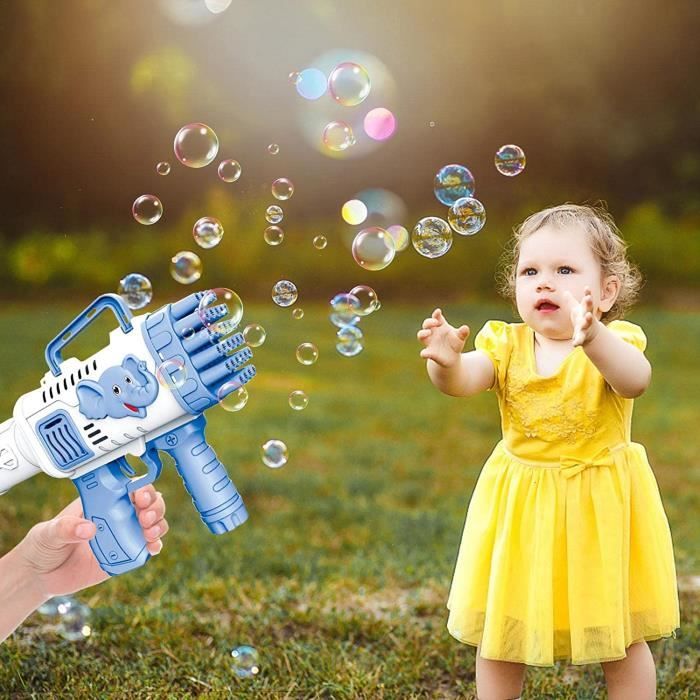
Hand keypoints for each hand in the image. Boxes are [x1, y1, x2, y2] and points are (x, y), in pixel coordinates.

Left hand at [16, 485, 167, 600]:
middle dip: (155, 506)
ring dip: (158, 525)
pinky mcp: (124, 556)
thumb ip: (66, 527)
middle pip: (149, 503)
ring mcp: (123, 536)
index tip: (140, 496)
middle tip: (146, 517)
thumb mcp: (48, 532)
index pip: (129, 488)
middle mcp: (117, 516)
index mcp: (101, 503)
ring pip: (153, 524)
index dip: (141, 488)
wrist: (40, 576)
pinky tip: (151, 547)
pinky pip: (146, 548)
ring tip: (149, 532)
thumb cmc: (43, 545)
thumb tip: (88, 528)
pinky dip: (154, 545)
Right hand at [417, 308, 469, 367]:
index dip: (436, 314)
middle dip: (429, 322)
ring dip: (423, 333)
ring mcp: (430, 342)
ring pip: (421, 335)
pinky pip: (424, 352)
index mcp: (440, 326)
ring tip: (428, 332)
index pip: (436, 317)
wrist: (452, 357)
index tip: (438, 311)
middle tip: (435, 322)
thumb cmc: (455, 344)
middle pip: (426, 324)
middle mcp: (433, 332)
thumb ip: (462, 333)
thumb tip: (466, 328)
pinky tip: (424, 354)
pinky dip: (424, 353)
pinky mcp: (430, 353)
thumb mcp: (460, 338)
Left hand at [563, 287, 600, 346]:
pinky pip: (580, 339)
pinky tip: (574, 344)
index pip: (587, 301)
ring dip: (588, 319)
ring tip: (588, 316)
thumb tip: (565, 291)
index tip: (587, 287)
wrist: (591, 334)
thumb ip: (570, 301)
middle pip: (589, 309)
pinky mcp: (582, 337)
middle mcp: (587, 318)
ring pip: (587, 323)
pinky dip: (577, 341)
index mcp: (585, 311)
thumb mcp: (576, 309)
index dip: (587, 294)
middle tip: (588, 298)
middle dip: (589, 304)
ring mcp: (586, 327)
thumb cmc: (582, 318)